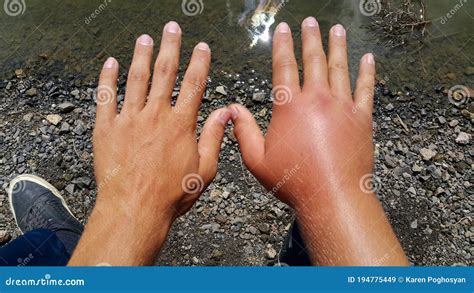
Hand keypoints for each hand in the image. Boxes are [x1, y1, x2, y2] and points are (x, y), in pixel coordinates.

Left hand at [70, 22, 230, 264]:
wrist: (134, 209)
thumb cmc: (172, 194)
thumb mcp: (205, 170)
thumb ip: (214, 137)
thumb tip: (225, 112)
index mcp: (180, 124)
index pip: (194, 84)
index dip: (200, 62)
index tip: (202, 46)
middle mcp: (155, 115)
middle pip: (165, 72)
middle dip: (170, 46)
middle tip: (172, 28)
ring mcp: (129, 119)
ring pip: (136, 79)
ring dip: (141, 55)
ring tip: (145, 37)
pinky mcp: (106, 129)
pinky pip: (105, 97)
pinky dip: (107, 78)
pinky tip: (110, 63)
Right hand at [231, 19, 373, 208]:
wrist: (333, 197)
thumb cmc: (293, 180)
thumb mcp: (257, 160)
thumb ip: (243, 131)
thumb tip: (232, 108)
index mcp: (290, 107)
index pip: (284, 67)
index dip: (282, 45)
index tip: (282, 29)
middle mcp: (317, 100)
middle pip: (314, 60)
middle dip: (311, 38)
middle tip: (310, 21)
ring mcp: (342, 107)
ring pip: (340, 68)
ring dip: (338, 46)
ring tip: (337, 28)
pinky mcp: (362, 118)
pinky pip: (366, 89)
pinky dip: (367, 72)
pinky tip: (368, 59)